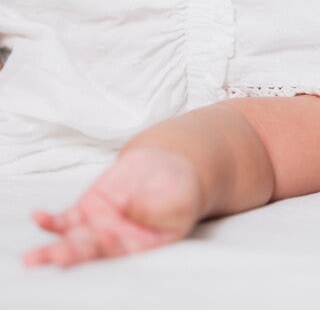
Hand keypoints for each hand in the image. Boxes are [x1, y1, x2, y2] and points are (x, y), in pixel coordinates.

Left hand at [24, 148, 201, 266]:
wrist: (167, 166)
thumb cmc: (179, 187)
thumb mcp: (177, 197)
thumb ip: (156, 208)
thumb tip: (132, 212)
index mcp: (143, 244)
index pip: (123, 250)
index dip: (111, 245)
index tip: (103, 238)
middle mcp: (117, 240)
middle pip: (92, 251)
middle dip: (72, 255)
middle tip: (55, 258)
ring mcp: (99, 226)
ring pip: (72, 241)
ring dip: (53, 250)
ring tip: (35, 257)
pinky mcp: (87, 210)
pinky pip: (65, 220)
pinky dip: (51, 222)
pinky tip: (40, 218)